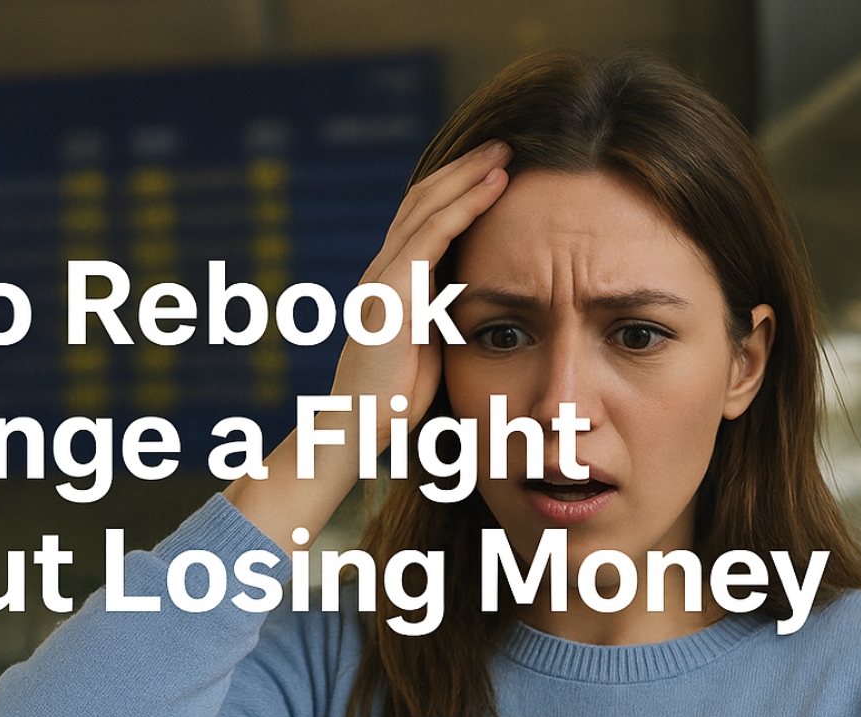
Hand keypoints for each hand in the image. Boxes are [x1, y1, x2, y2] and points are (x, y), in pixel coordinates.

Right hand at [226, 139, 509, 550]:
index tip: (493, 169)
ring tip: (504, 152)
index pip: (422, 220)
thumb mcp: (428, 344)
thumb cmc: (392, 400)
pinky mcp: (391, 292)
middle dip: (463, 170)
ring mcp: (383, 277)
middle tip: (504, 143)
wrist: (356, 428)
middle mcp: (383, 270)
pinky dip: (464, 206)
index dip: (455, 190)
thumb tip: (473, 296)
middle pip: (422, 201)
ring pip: (426, 208)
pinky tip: (494, 187)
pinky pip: (431, 236)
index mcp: (391, 282)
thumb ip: (441, 313)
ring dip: (468, 176)